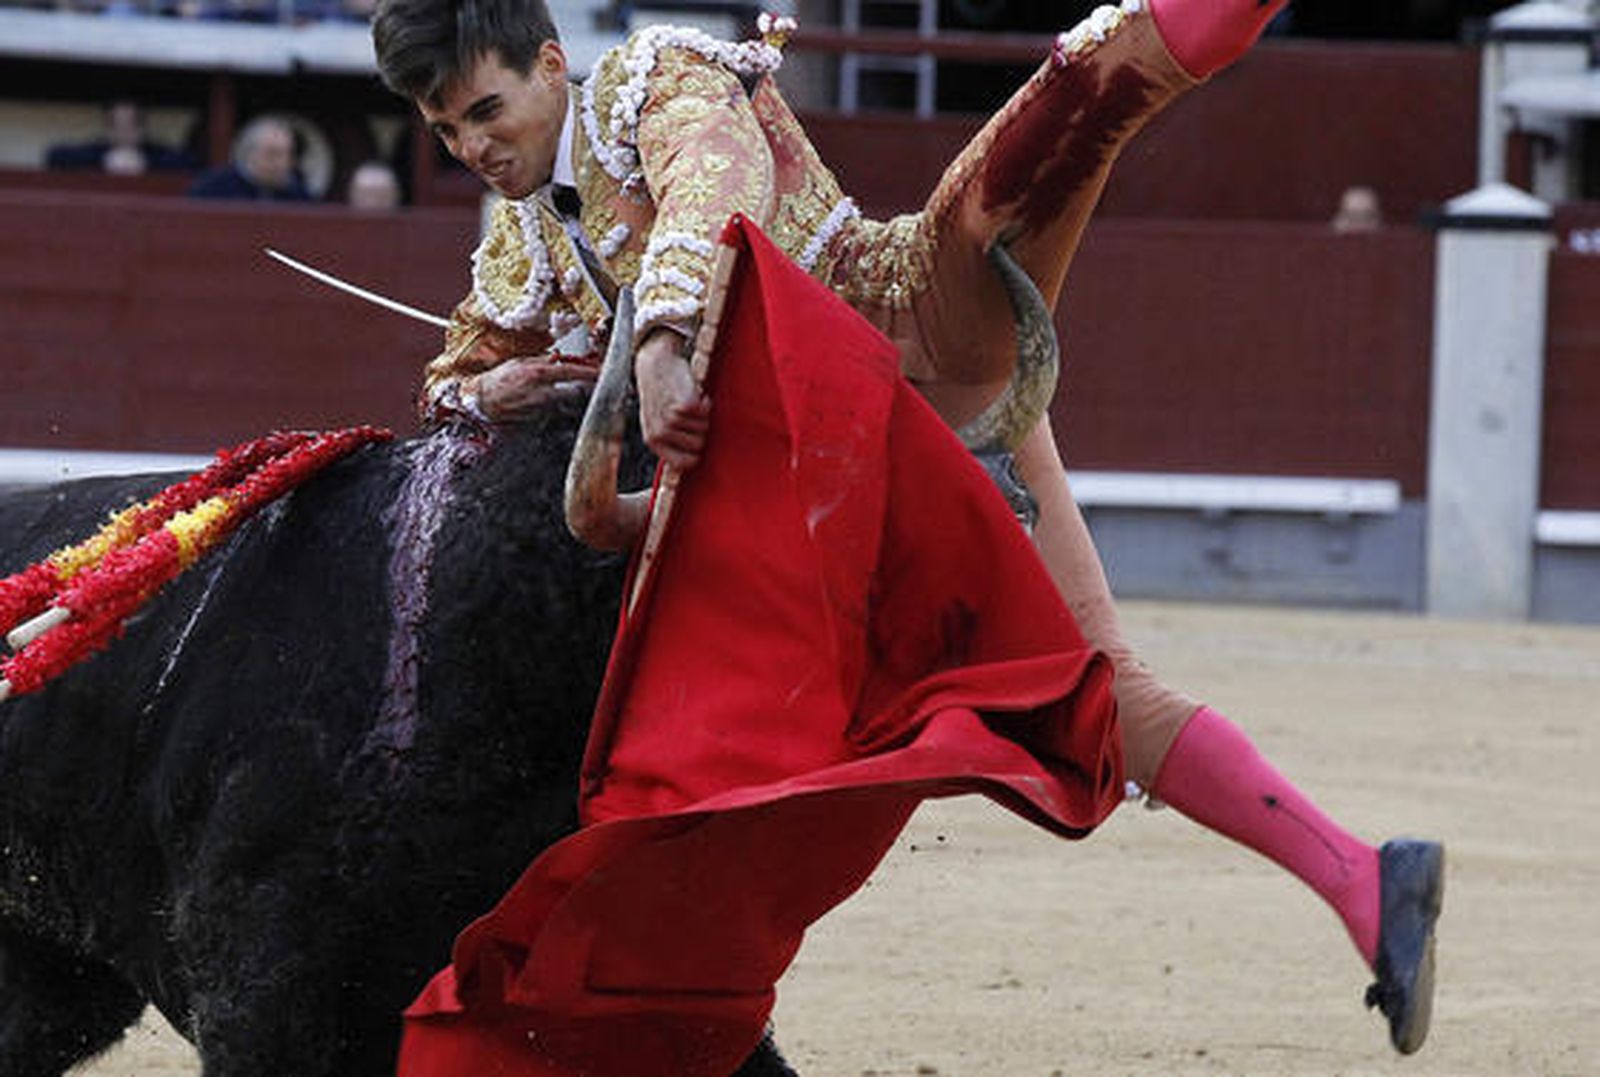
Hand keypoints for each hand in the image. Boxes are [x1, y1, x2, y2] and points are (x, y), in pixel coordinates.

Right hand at [472, 355, 598, 419]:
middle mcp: (543, 392)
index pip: (573, 372)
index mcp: (539, 374)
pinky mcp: (538, 419)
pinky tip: (541, 401)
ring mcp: (541, 408)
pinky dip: (553, 407)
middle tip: (583, 384)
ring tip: (553, 392)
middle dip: (581, 388)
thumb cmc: (499, 379)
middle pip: (576, 392)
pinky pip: (553, 412)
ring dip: (566, 398)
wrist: (482, 400)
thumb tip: (558, 358)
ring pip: (565, 403)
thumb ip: (542, 360)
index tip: (601, 371)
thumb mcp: (520, 362)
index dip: (590, 372)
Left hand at [635, 328, 709, 469]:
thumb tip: (691, 461)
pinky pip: (705, 413)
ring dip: (702, 415)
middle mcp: (660, 433)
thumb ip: (669, 441)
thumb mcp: (656, 422)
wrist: (655, 365)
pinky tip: (694, 393)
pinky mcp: (685, 406)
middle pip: (698, 446)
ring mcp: (672, 420)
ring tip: (689, 402)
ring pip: (704, 430)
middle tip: (690, 415)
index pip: (683, 464)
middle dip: (700, 430)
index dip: (695, 453)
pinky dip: (705, 402)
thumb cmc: (659, 394)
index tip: (696, 440)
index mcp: (652, 441)